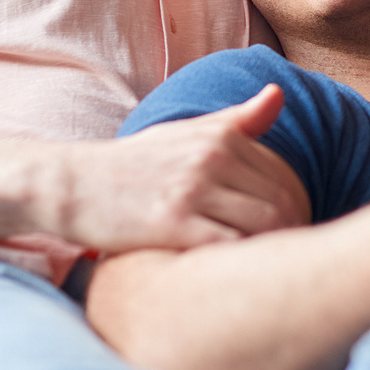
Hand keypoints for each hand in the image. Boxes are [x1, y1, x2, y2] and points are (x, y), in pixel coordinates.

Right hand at [44, 85, 308, 252]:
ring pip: (265, 224)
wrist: (70, 185)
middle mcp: (211, 158)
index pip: (285, 177)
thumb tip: (279, 93)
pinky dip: (245, 261)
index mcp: (220, 137)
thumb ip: (236, 120)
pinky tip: (237, 276)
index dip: (299, 208)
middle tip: (289, 258)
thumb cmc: (133, 164)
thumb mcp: (183, 132)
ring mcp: (193, 191)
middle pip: (282, 201)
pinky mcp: (173, 224)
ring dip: (276, 248)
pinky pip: (230, 247)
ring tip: (268, 269)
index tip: (293, 232)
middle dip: (295, 231)